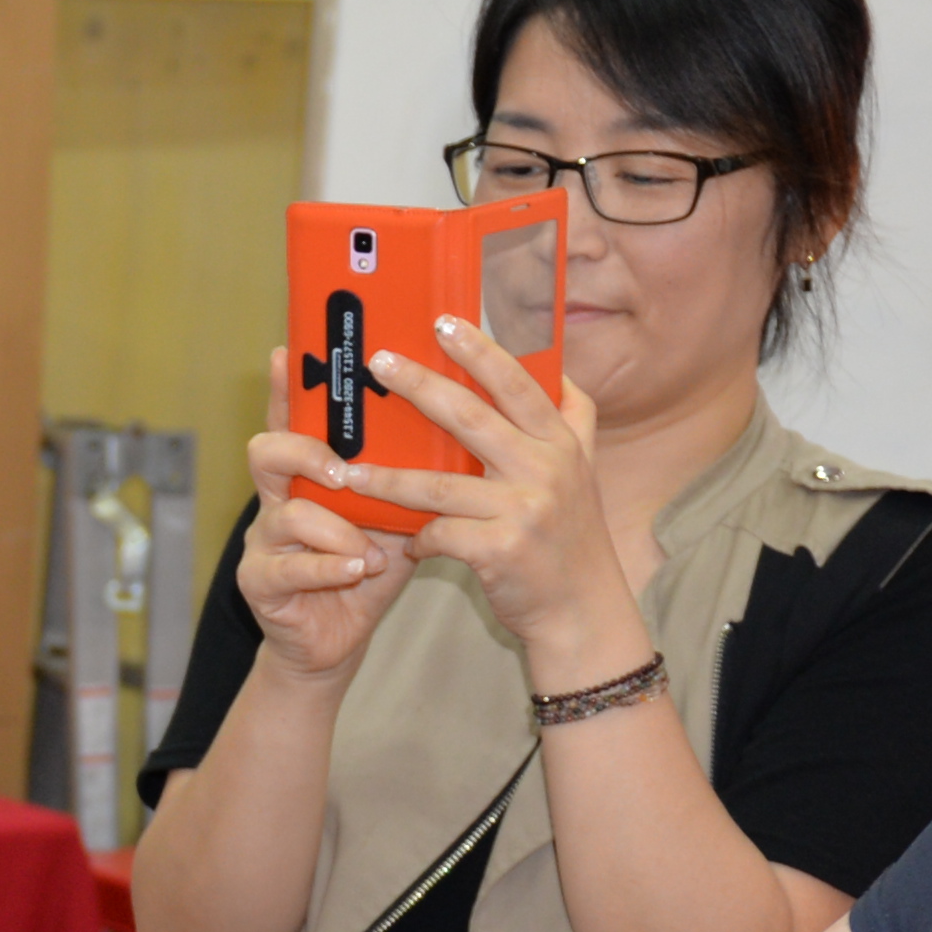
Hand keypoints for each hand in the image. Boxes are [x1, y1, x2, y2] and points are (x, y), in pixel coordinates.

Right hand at [237, 346, 421, 682]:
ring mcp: (263, 541)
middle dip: (306, 452)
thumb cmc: (368, 568)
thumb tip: (466, 420)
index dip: (288, 385)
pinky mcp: (260, 583)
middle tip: (344, 471)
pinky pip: (289, 568)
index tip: (289, 350)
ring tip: (369, 552)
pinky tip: (358, 571)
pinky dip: (329, 568)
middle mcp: (276, 499)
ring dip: (336, 530)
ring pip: (285, 513)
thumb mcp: (395, 513)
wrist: (337, 641)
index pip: (296, 419)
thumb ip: (412, 472)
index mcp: (309, 474)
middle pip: (267, 451)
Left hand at [359, 319, 643, 686]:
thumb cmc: (571, 538)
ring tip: (346, 470)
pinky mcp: (501, 549)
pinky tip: (403, 544)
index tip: (443, 320)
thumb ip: (572, 421)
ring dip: (387, 478)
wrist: (584, 610)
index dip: (480, 349)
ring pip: (438, 484)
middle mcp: (547, 467)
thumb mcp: (585, 472)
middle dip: (420, 386)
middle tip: (378, 363)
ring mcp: (524, 508)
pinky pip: (439, 534)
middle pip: (471, 417)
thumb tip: (558, 368)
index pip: (517, 383)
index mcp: (562, 442)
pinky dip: (416, 538)